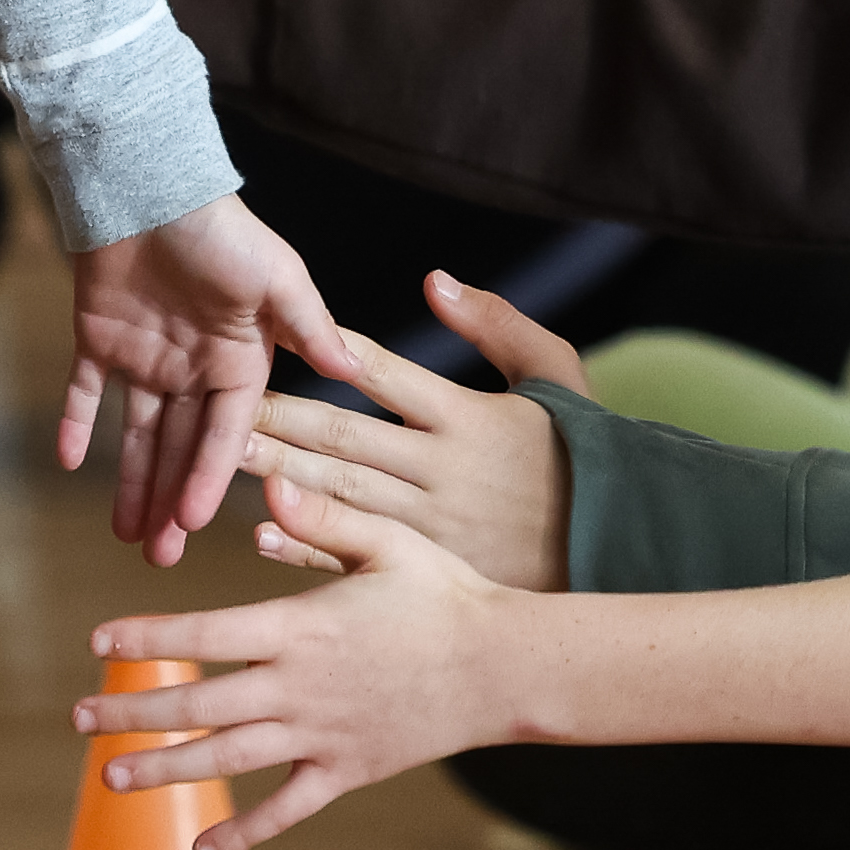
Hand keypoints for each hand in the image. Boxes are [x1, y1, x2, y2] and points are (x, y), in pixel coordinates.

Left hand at [65, 192, 340, 554]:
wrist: (148, 182)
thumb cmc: (220, 228)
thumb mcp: (275, 276)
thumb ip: (306, 325)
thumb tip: (350, 368)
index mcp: (239, 360)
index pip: (225, 434)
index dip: (209, 478)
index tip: (195, 522)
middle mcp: (194, 368)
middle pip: (183, 448)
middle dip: (171, 502)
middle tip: (160, 558)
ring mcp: (146, 357)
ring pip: (138, 435)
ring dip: (131, 483)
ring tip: (126, 537)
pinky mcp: (99, 339)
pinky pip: (84, 392)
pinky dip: (77, 424)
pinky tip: (71, 464)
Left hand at [73, 501, 516, 849]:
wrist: (504, 668)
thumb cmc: (446, 595)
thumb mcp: (387, 543)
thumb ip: (322, 518)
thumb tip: (266, 486)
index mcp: (302, 627)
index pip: (206, 633)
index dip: (149, 639)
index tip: (99, 644)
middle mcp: (300, 687)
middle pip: (201, 702)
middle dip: (134, 713)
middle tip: (78, 721)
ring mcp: (322, 735)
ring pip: (230, 757)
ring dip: (167, 768)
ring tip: (112, 778)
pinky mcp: (348, 770)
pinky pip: (288, 808)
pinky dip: (246, 831)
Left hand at [236, 285, 579, 589]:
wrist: (625, 543)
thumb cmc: (584, 450)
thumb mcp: (556, 372)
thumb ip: (497, 323)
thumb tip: (434, 281)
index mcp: (470, 418)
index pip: (387, 376)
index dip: (332, 354)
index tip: (278, 337)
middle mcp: (444, 472)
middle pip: (347, 440)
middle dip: (281, 420)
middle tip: (224, 403)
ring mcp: (433, 525)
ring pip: (342, 495)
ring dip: (280, 476)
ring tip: (224, 455)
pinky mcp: (429, 568)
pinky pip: (360, 556)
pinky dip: (310, 545)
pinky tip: (263, 534)